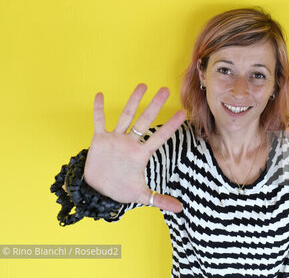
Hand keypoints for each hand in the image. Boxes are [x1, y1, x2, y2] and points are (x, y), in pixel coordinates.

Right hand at [83, 83, 185, 212]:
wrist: (97, 189)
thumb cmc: (121, 189)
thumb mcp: (140, 195)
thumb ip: (159, 200)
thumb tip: (180, 209)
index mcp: (141, 154)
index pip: (159, 137)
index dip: (171, 126)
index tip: (183, 113)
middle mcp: (130, 143)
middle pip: (144, 121)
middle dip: (154, 106)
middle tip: (166, 90)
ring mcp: (115, 139)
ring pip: (125, 116)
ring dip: (132, 101)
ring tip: (142, 85)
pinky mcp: (99, 140)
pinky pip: (99, 122)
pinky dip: (98, 110)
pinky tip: (100, 95)